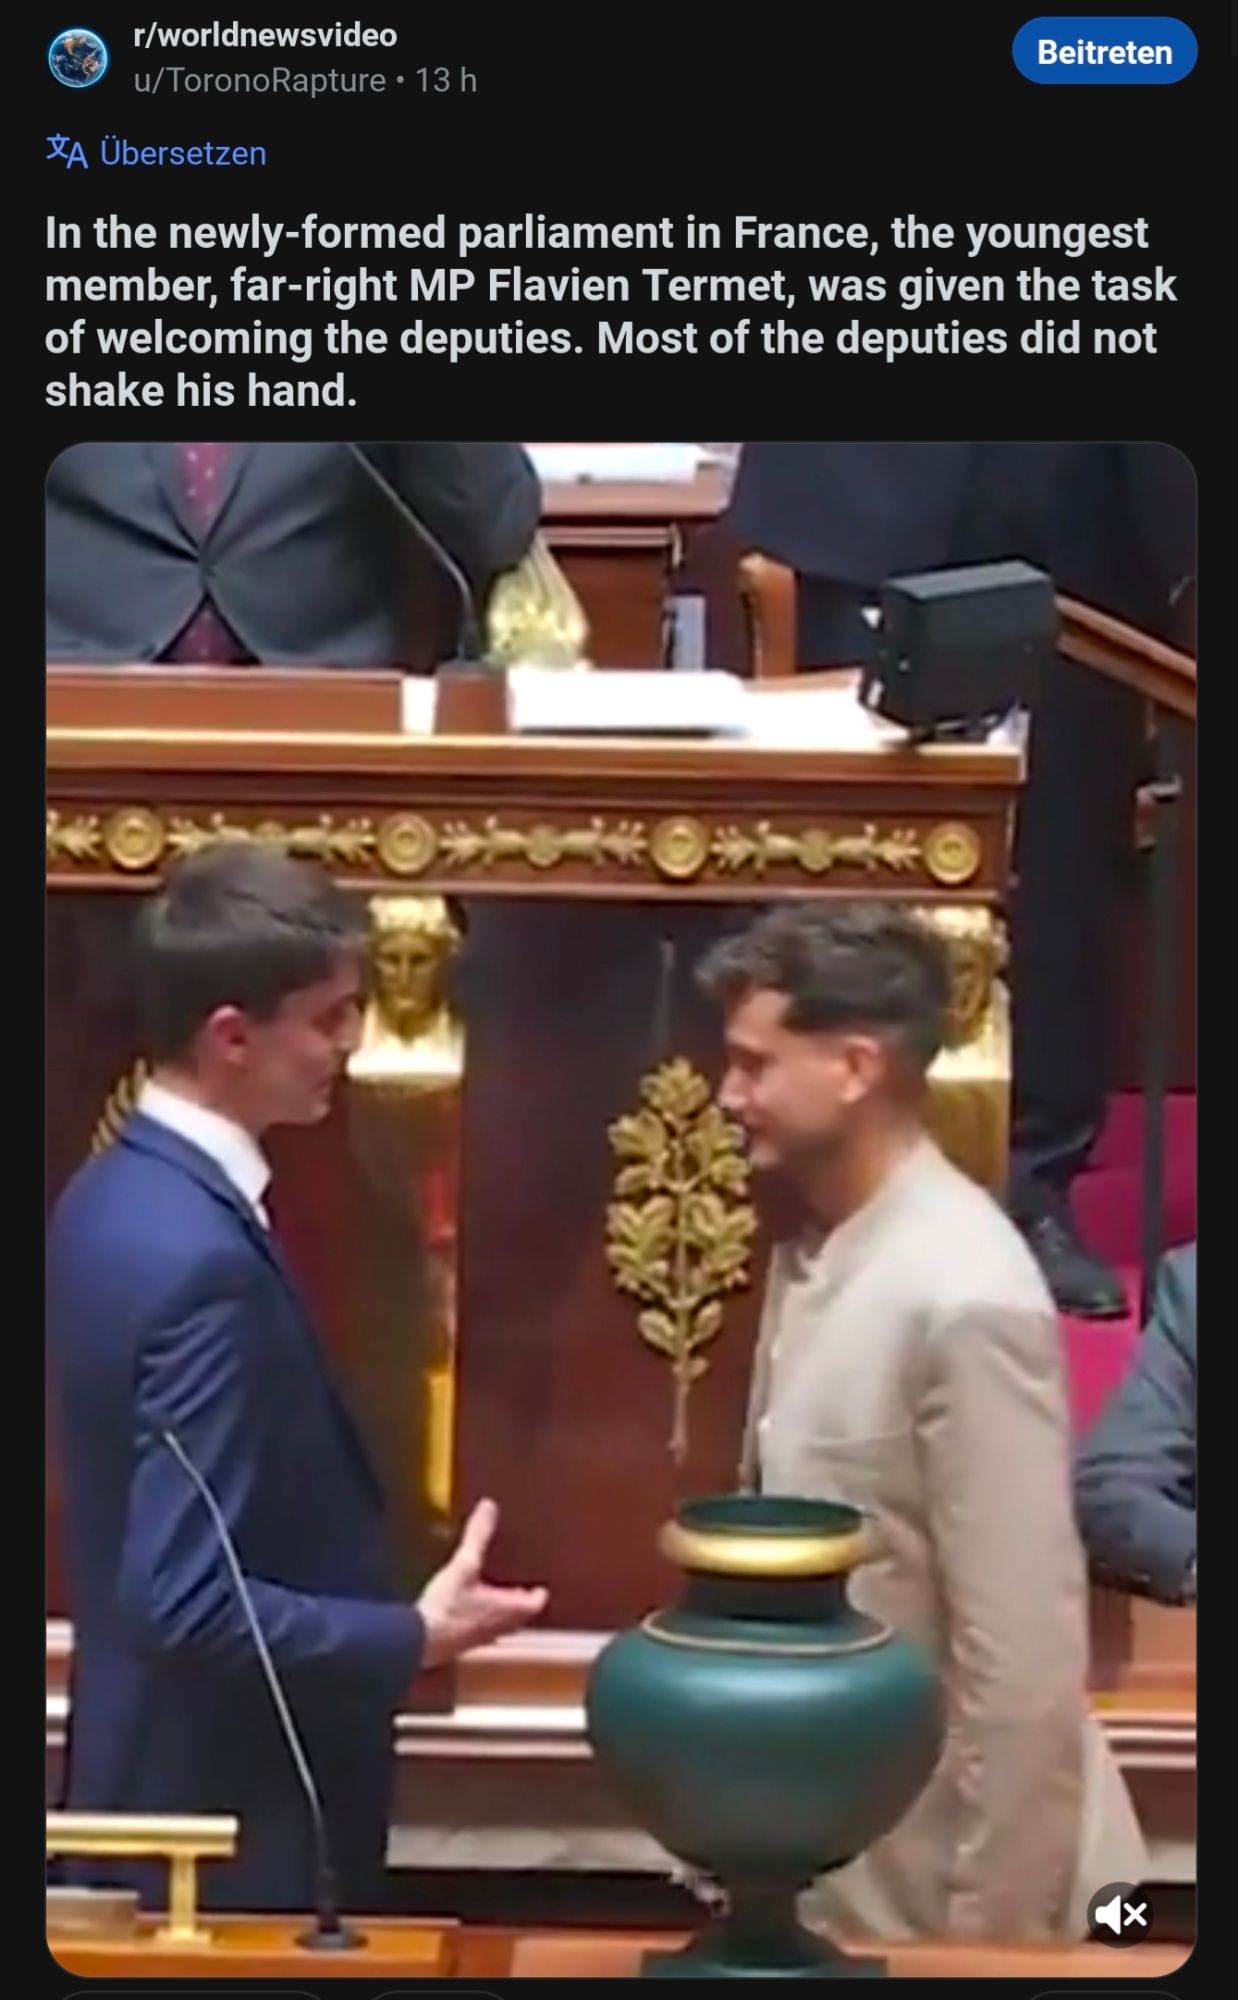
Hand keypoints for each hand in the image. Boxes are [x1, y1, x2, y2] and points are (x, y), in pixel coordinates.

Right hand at [416, 1498, 547, 1669]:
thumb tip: (490, 1506)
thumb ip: (478, 1537)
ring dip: (503, 1612)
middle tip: (523, 1589)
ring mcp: (480, 1638)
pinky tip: (469, 1609)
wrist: (417, 1642)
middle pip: (519, 1617)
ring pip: (501, 1625)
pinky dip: (483, 1618)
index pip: (534, 1604)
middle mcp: (498, 1627)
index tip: (542, 1586)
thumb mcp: (464, 1565)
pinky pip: (481, 1630)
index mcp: (506, 1609)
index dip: (539, 1594)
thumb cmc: (447, 1605)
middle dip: (522, 1603)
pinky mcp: (461, 1644)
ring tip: (498, 1596)